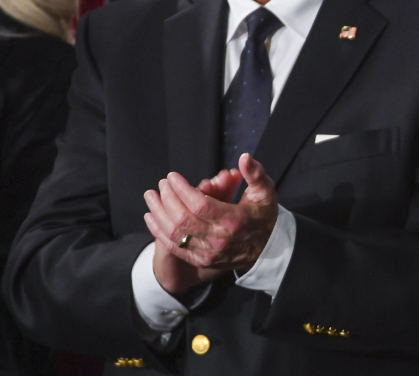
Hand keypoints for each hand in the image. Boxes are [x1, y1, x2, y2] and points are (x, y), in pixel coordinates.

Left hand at [143, 154, 278, 286]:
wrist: (268, 250)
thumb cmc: (264, 216)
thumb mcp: (265, 192)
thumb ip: (255, 174)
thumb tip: (244, 157)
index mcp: (234, 220)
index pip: (200, 204)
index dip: (182, 189)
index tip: (172, 176)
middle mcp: (219, 239)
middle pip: (183, 218)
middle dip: (168, 198)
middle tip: (162, 183)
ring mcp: (208, 252)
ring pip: (174, 233)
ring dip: (159, 213)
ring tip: (151, 196)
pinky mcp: (201, 260)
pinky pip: (174, 247)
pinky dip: (159, 232)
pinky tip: (151, 217)